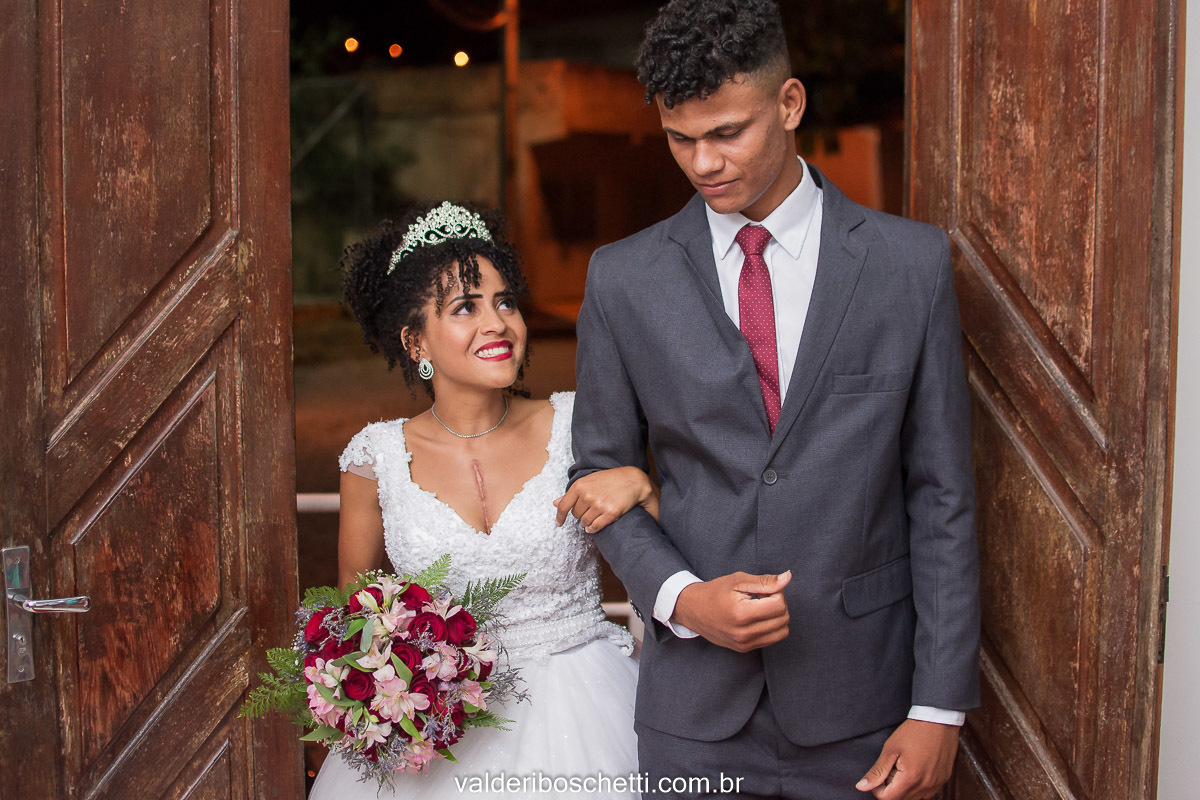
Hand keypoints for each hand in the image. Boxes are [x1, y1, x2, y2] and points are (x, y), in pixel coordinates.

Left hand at [554, 467, 658, 531]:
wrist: (633, 480)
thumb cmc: (609, 479)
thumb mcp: (588, 481)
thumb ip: (572, 493)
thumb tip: (555, 503)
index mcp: (580, 485)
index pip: (564, 506)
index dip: (559, 517)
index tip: (559, 523)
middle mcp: (588, 495)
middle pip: (575, 515)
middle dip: (580, 514)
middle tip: (589, 509)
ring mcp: (599, 505)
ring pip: (585, 522)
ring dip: (587, 522)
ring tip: (594, 516)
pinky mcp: (610, 513)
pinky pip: (596, 527)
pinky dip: (593, 529)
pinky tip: (593, 527)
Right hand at [672, 571, 790, 650]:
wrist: (693, 610)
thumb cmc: (716, 592)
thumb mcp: (738, 580)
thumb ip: (765, 581)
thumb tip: (787, 578)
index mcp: (741, 614)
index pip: (779, 605)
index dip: (776, 593)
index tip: (762, 589)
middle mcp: (744, 633)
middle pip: (783, 618)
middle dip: (777, 604)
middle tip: (760, 597)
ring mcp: (745, 644)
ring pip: (782, 631)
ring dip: (776, 617)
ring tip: (759, 608)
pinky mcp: (745, 649)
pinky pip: (773, 638)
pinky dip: (771, 626)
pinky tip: (756, 617)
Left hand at [856, 719, 959, 798]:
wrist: (939, 720)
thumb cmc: (913, 732)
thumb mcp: (890, 749)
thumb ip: (877, 772)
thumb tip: (861, 787)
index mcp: (910, 779)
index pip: (887, 798)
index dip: (877, 788)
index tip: (879, 773)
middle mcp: (925, 786)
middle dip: (891, 787)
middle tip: (892, 767)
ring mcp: (936, 784)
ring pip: (914, 798)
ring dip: (904, 788)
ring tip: (904, 767)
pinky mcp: (943, 780)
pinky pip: (926, 793)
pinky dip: (917, 786)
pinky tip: (915, 768)